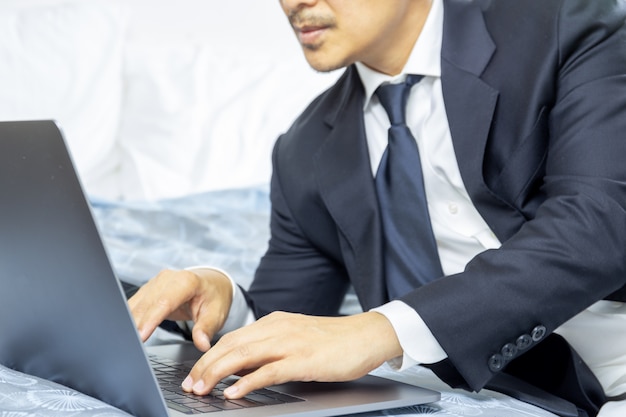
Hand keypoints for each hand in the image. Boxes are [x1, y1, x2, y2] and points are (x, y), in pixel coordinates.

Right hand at [129, 268, 232, 351]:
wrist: (212, 283)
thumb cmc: (214, 297)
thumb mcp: (216, 313)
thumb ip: (207, 328)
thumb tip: (202, 344)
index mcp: (186, 281)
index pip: (164, 302)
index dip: (150, 320)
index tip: (140, 336)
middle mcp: (167, 279)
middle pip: (146, 304)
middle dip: (135, 325)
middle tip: (128, 347)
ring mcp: (155, 283)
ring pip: (136, 304)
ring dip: (128, 323)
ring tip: (123, 342)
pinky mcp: (147, 290)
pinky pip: (134, 305)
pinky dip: (128, 319)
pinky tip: (124, 333)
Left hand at [181, 311, 402, 398]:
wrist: (366, 336)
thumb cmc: (333, 340)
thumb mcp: (295, 338)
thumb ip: (269, 348)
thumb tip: (241, 367)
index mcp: (274, 322)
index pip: (232, 338)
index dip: (209, 357)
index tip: (194, 374)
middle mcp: (278, 328)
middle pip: (231, 345)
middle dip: (206, 366)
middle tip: (190, 385)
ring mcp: (290, 343)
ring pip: (243, 355)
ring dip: (218, 374)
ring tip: (203, 389)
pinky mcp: (303, 360)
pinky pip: (269, 371)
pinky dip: (248, 382)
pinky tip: (234, 393)